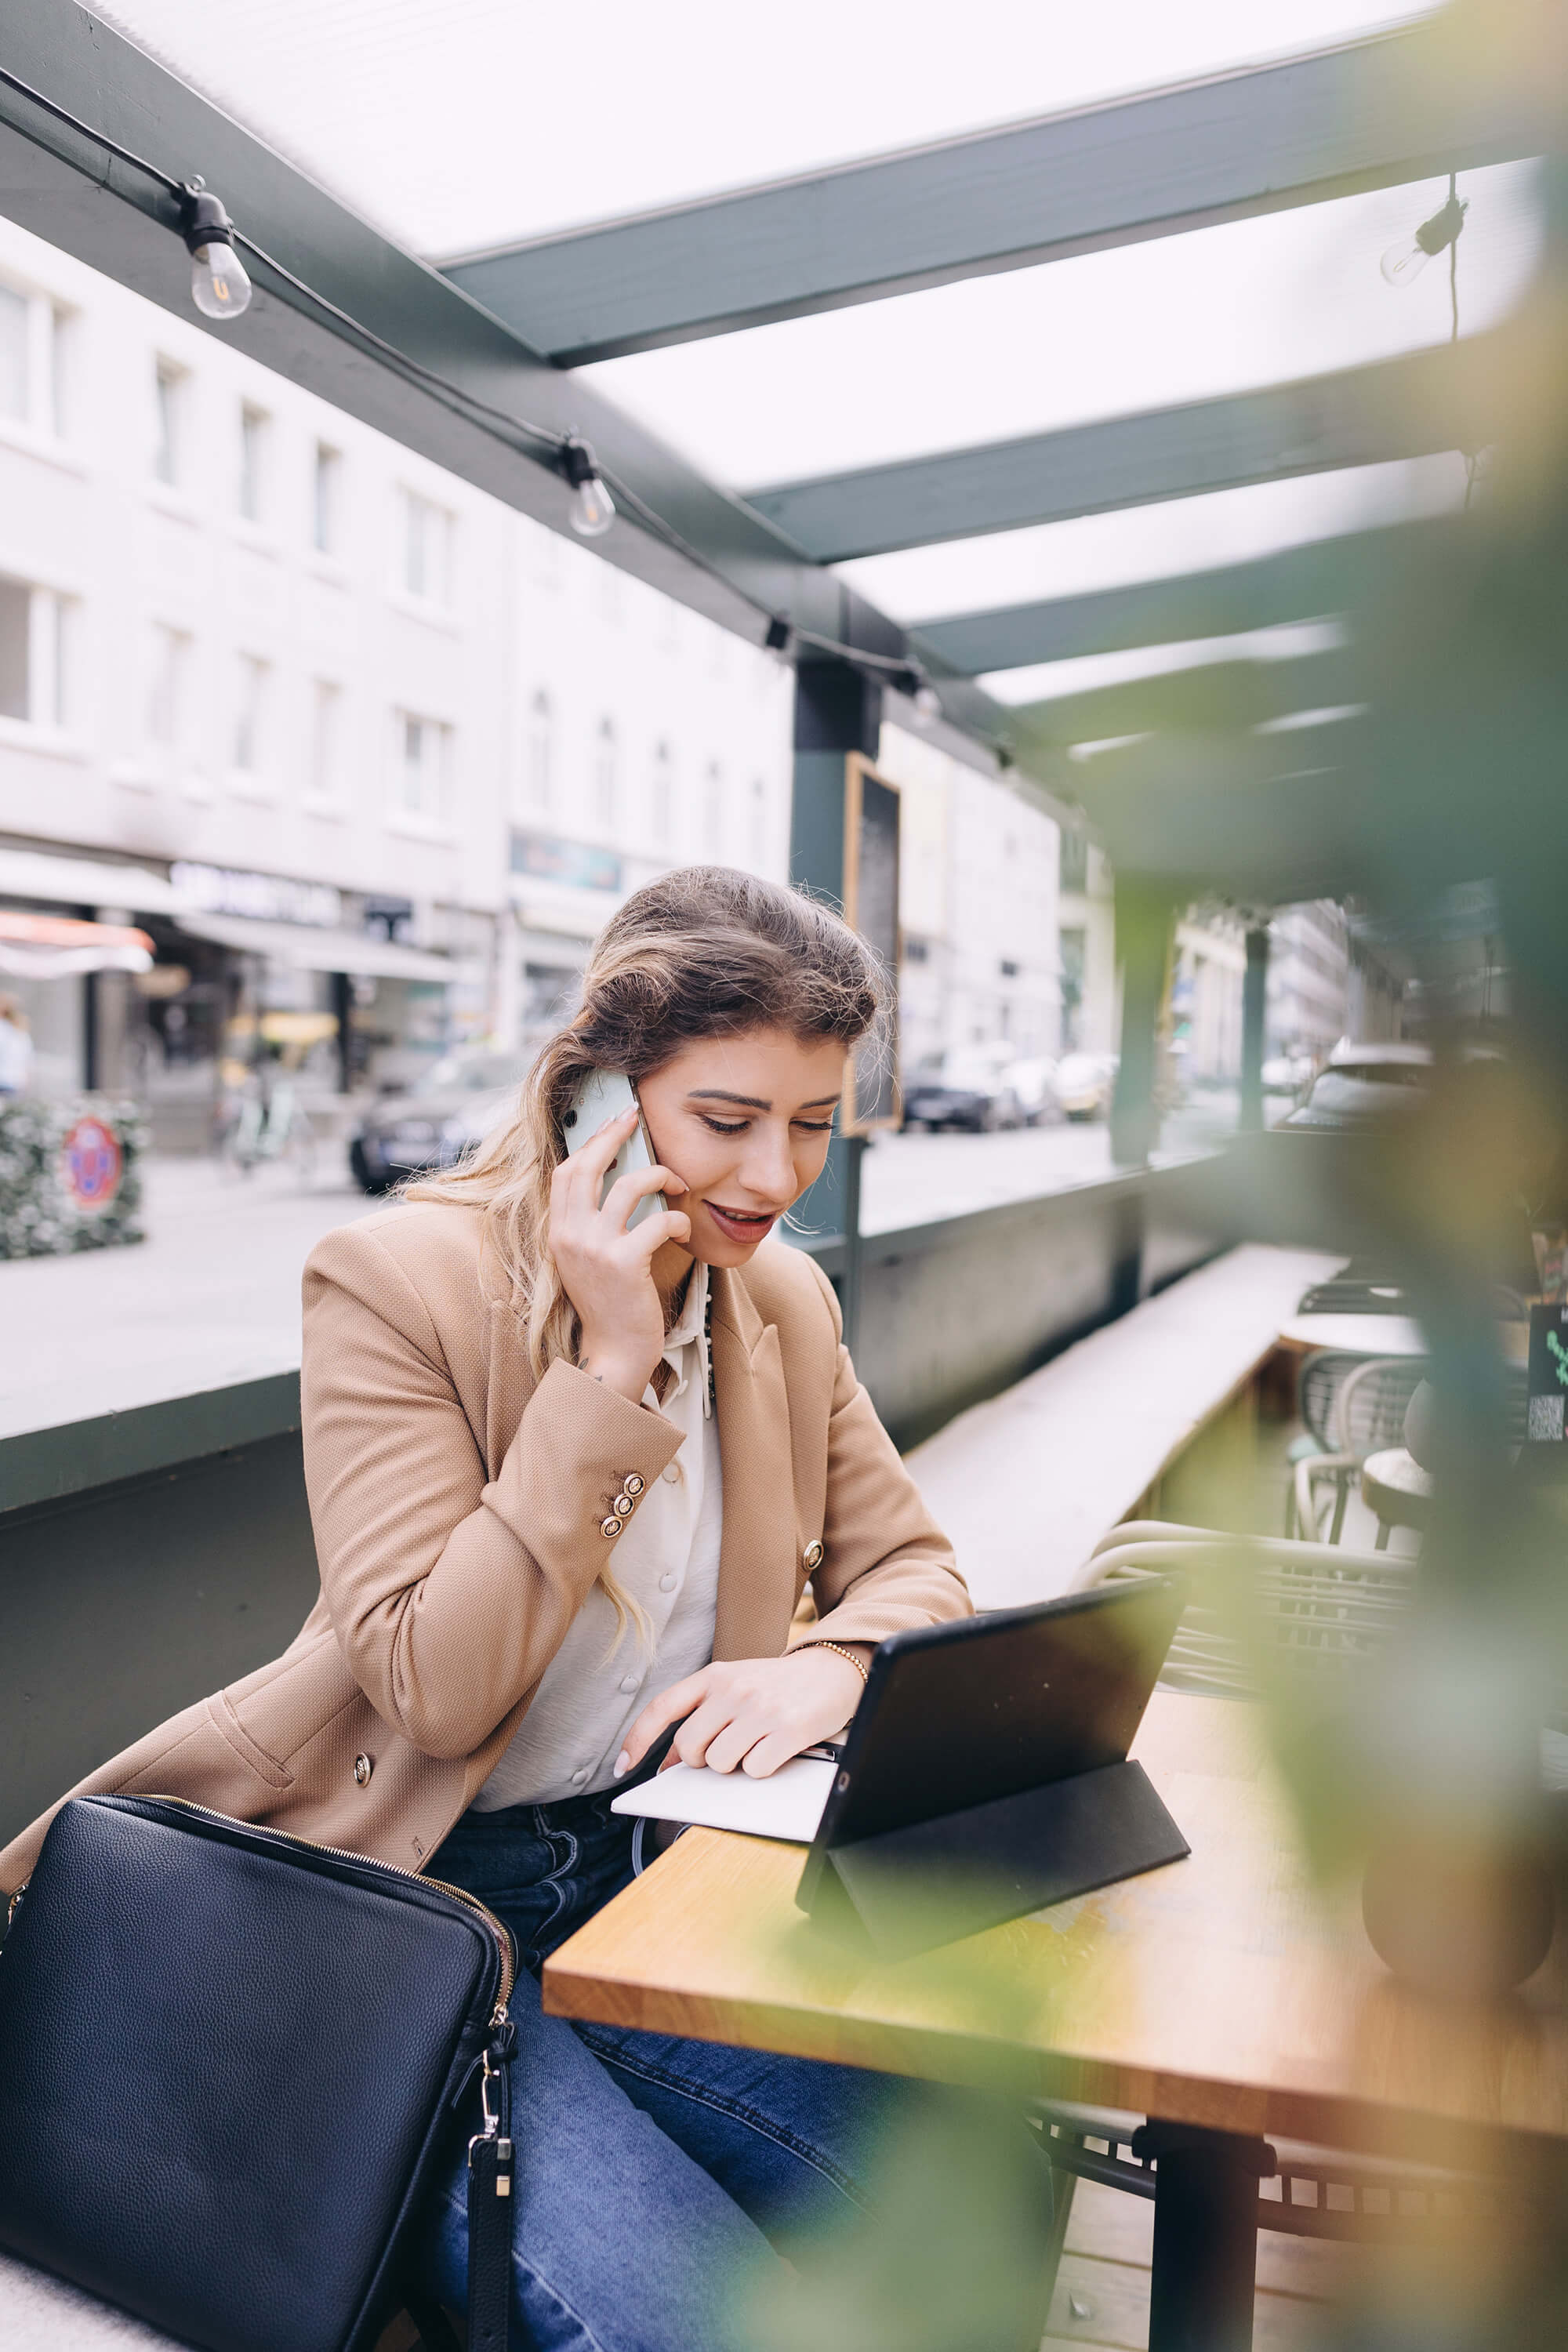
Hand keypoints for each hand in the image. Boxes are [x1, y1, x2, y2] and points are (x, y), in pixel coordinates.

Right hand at [548, 1107, 690, 1401]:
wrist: (613, 1354)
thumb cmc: (611, 1305)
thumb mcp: (588, 1260)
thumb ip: (592, 1225)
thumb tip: (618, 1182)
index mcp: (559, 1232)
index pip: (566, 1172)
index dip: (590, 1142)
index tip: (612, 1124)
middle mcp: (570, 1236)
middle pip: (587, 1166)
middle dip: (614, 1135)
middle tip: (636, 1117)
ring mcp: (595, 1249)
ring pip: (629, 1185)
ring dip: (661, 1174)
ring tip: (678, 1182)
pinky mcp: (624, 1264)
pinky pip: (659, 1220)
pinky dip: (678, 1218)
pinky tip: (683, 1228)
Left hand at [615, 1647, 868, 1780]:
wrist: (833, 1671)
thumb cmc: (778, 1686)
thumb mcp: (735, 1689)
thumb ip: (702, 1717)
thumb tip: (670, 1762)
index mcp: (714, 1676)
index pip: (663, 1708)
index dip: (638, 1739)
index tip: (624, 1767)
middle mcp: (733, 1688)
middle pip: (691, 1746)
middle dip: (702, 1761)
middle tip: (724, 1753)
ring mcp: (760, 1708)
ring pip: (721, 1763)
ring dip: (735, 1767)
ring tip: (755, 1747)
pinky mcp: (788, 1728)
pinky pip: (756, 1769)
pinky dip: (762, 1769)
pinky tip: (776, 1751)